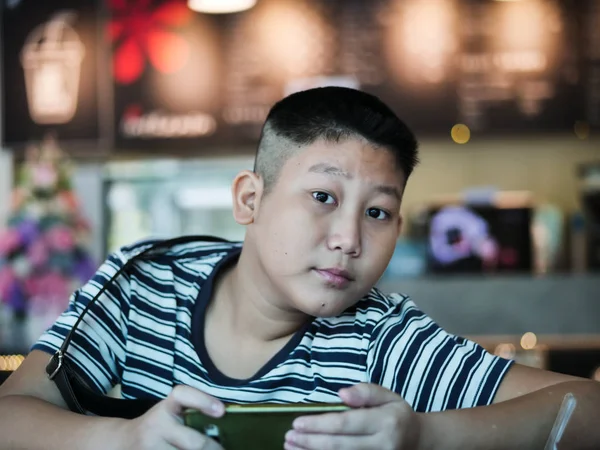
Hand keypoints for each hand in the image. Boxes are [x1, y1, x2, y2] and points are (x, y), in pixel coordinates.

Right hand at [119, 385, 225, 449]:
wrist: (124, 442)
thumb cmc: (158, 425)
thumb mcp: (170, 412)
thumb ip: (192, 412)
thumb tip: (225, 422)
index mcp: (165, 407)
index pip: (182, 395)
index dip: (203, 401)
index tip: (221, 411)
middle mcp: (156, 425)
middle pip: (194, 443)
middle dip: (213, 448)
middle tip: (224, 449)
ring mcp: (151, 448)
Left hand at [284, 383, 419, 449]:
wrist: (419, 442)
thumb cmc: (397, 415)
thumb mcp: (388, 396)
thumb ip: (366, 392)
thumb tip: (341, 394)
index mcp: (385, 422)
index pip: (345, 424)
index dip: (319, 425)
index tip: (297, 423)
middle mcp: (382, 445)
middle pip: (339, 445)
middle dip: (310, 442)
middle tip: (288, 437)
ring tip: (291, 447)